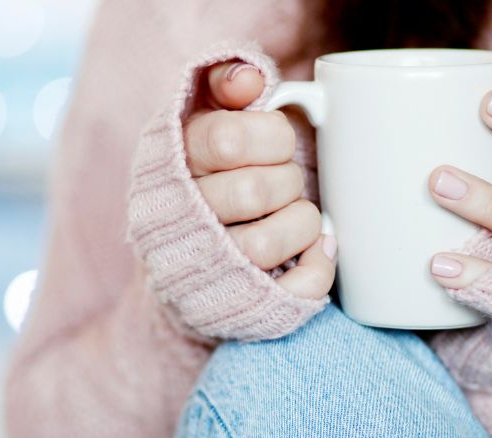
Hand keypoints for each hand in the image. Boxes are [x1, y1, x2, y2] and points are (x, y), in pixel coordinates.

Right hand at [183, 61, 336, 299]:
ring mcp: (210, 268)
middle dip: (287, 180)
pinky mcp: (241, 304)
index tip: (277, 141)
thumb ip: (223, 83)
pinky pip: (295, 289)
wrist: (183, 254)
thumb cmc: (208, 173)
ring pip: (266, 243)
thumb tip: (251, 78)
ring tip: (295, 214)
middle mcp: (182, 220)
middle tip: (285, 181)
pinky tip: (316, 248)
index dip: (271, 136)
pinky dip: (319, 265)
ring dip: (301, 222)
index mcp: (173, 164)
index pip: (228, 138)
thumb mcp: (204, 115)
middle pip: (254, 191)